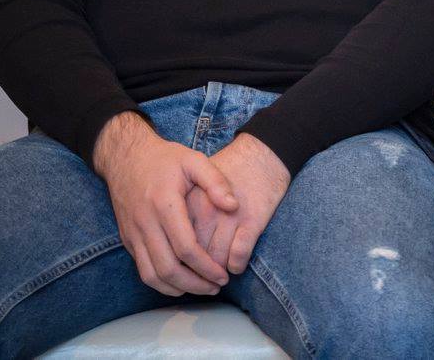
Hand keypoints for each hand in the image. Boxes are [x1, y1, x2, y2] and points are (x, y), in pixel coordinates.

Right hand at [93, 112, 237, 295]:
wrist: (125, 157)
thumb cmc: (164, 159)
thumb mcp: (194, 159)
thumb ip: (216, 182)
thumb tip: (233, 206)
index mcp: (164, 205)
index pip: (186, 248)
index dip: (206, 267)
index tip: (223, 275)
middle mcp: (145, 223)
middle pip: (168, 268)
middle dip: (194, 284)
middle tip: (216, 287)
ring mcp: (133, 234)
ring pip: (151, 275)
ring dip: (177, 289)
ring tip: (201, 288)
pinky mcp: (127, 239)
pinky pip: (142, 269)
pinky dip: (161, 282)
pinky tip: (180, 282)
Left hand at [187, 134, 290, 276]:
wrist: (263, 153)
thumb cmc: (230, 169)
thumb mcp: (195, 184)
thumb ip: (182, 211)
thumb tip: (170, 241)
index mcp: (187, 203)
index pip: (173, 242)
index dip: (176, 261)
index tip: (181, 269)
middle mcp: (206, 212)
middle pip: (192, 255)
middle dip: (194, 273)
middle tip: (199, 280)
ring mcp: (229, 217)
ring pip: (214, 260)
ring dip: (215, 274)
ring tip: (217, 277)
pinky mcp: (252, 220)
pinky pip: (238, 255)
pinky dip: (236, 265)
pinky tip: (235, 265)